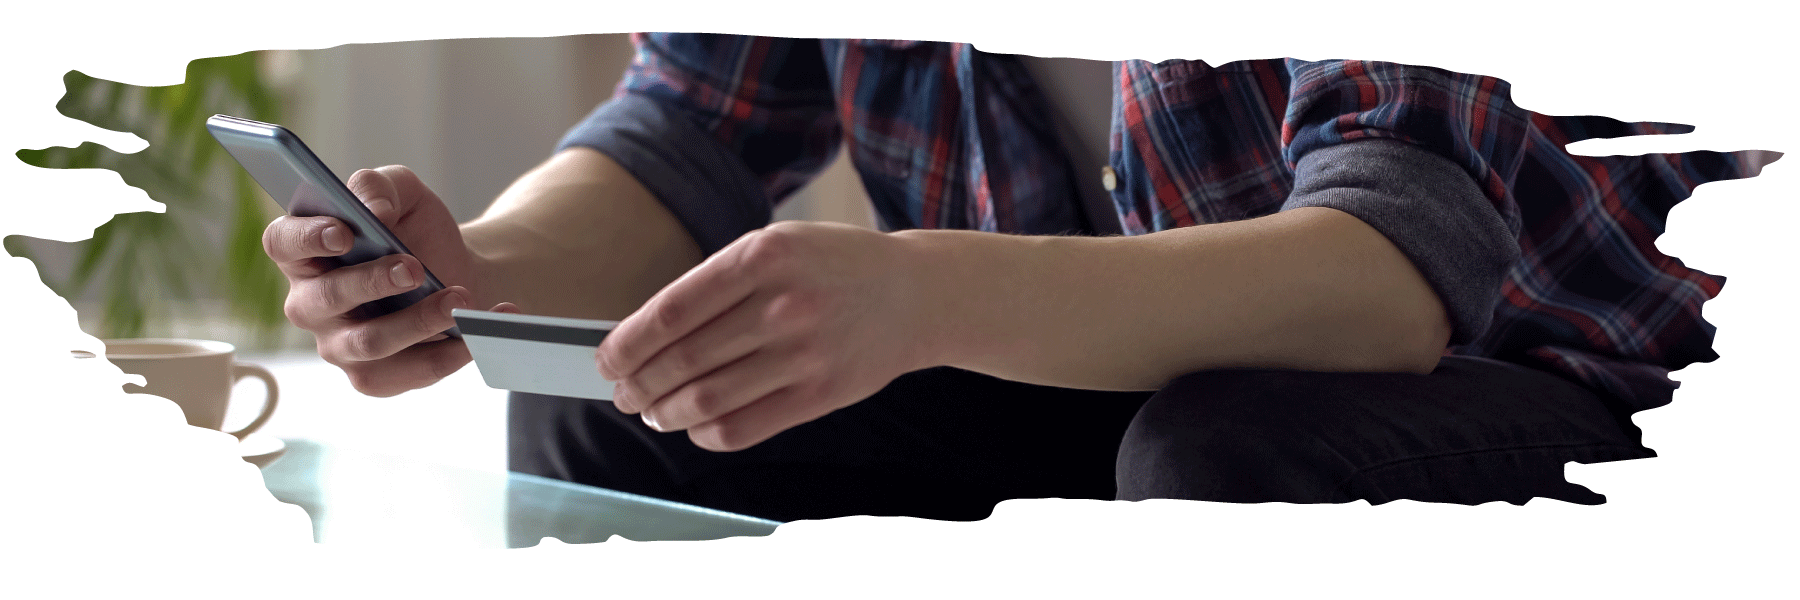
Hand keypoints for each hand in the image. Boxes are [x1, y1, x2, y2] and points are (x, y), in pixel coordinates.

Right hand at [262, 165, 515, 396]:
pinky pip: (409, 373)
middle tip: (414, 268)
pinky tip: (477, 333)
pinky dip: (450, 353)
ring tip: (459, 300)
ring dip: (418, 321)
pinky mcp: (374, 377)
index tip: (345, 233)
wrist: (460, 271)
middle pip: (324, 299)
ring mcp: (338, 345)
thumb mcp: (404, 194)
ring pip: (369, 342)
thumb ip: (380, 187)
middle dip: (372, 282)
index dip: (307, 238)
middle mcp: (310, 303)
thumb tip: (374, 210)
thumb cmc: (418, 231)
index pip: (282, 243)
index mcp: (304, 253)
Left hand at [596, 221, 941, 450]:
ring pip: (708, 399)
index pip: (672, 311)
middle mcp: (782, 303)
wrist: (915, 294)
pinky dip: (708, 433)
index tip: (606, 361)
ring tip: (654, 412)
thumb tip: (645, 334)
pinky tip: (697, 427)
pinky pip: (745, 426)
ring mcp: (804, 352)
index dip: (628, 343)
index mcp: (762, 255)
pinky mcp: (821, 393)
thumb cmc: (833, 266)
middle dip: (640, 384)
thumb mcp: (776, 245)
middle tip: (624, 394)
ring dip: (667, 412)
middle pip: (684, 359)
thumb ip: (717, 283)